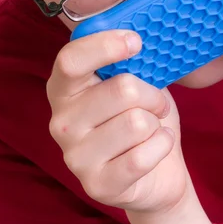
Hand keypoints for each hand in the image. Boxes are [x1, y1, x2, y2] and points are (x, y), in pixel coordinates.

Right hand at [46, 30, 190, 213]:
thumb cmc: (141, 120)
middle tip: (156, 106)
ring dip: (157, 125)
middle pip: (122, 90)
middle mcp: (60, 123)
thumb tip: (137, 37)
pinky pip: (143, 156)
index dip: (105, 46)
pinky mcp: (96, 185)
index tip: (136, 42)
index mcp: (64, 90)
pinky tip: (156, 148)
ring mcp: (75, 157)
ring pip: (138, 123)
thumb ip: (128, 64)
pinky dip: (162, 146)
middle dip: (153, 96)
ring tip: (151, 131)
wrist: (155, 176)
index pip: (71, 60)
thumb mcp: (134, 84)